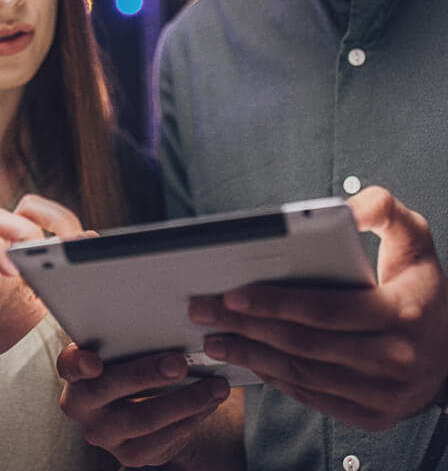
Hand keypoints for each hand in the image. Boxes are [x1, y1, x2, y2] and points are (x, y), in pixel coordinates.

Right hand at [0, 194, 85, 374]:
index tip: (88, 243)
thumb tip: (89, 255)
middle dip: (54, 218)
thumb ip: (60, 282)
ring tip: (38, 261)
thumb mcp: (41, 304)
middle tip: (66, 248)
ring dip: (25, 233)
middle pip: (29, 205)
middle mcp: (4, 244)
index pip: (49, 216)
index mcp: (25, 250)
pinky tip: (13, 274)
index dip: (70, 223)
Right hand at [58, 346, 231, 465]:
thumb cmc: (127, 368)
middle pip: (108, 390)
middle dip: (146, 375)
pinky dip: (191, 420)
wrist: (131, 411)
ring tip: (216, 386)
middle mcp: (80, 407)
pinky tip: (210, 405)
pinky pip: (164, 440)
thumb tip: (164, 324)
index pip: (69, 365)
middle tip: (179, 363)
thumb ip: (126, 341)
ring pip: (143, 419)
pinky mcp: (129, 456)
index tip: (93, 360)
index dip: (79, 363)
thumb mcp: (119, 352)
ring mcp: (103, 435)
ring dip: (185, 401)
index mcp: (73, 374)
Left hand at [187, 185, 447, 431]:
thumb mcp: (415, 240)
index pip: (326, 310)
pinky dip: (275, 379)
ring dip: (251, 356)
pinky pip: (313, 397)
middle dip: (246, 327)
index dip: (275, 302)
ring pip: (303, 375)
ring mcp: (385, 394)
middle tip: (202, 310)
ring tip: (212, 338)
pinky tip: (247, 358)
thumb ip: (385, 211)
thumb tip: (351, 207)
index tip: (231, 293)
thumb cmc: (420, 287)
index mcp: (402, 315)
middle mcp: (396, 360)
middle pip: (305, 344)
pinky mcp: (372, 415)